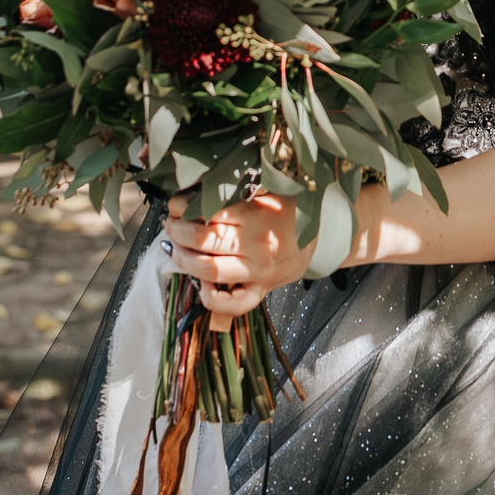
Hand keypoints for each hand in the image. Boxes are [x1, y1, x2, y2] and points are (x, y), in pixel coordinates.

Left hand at [165, 193, 310, 320]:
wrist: (324, 234)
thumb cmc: (290, 208)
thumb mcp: (267, 189)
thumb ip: (236, 191)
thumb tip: (197, 189)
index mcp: (256, 215)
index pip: (208, 213)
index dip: (184, 208)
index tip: (175, 204)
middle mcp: (255, 245)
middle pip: (202, 241)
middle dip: (177, 231)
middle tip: (170, 223)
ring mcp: (257, 271)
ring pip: (209, 270)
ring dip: (184, 259)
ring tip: (175, 248)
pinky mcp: (261, 289)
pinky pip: (233, 304)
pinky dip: (211, 298)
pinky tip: (201, 284)